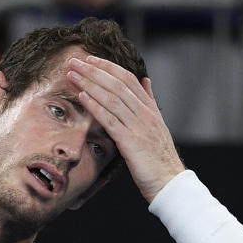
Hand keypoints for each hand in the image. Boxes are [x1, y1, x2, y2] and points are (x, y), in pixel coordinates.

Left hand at [66, 55, 184, 202]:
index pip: (128, 79)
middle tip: (75, 61)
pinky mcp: (131, 142)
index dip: (108, 67)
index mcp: (150, 109)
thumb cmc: (160, 160)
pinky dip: (95, 106)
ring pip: (112, 98)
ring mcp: (139, 126)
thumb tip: (146, 81)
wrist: (170, 183)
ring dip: (90, 84)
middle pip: (117, 84)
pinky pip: (110, 120)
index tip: (91, 60)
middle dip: (94, 71)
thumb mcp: (157, 126)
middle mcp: (145, 113)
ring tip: (73, 75)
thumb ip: (150, 103)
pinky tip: (82, 97)